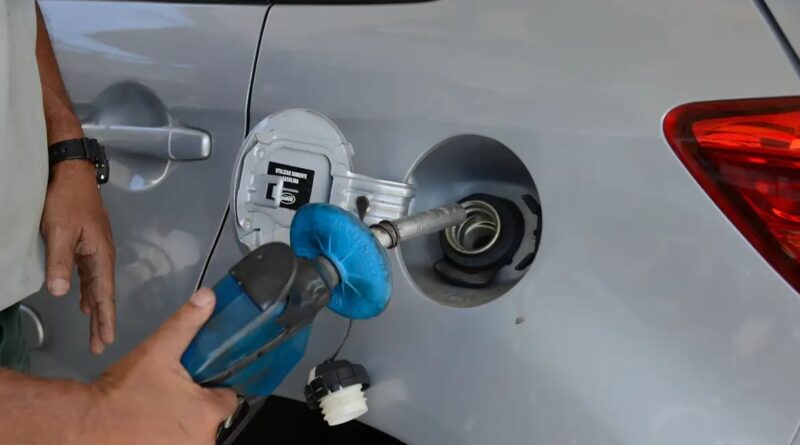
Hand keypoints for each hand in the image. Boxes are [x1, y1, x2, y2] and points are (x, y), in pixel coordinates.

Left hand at [40, 159, 114, 353]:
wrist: (72, 172)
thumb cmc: (66, 201)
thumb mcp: (59, 232)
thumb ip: (60, 263)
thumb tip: (59, 294)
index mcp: (101, 255)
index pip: (104, 294)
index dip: (105, 318)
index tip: (106, 340)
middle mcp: (103, 255)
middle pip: (104, 294)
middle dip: (102, 320)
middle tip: (100, 345)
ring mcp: (96, 249)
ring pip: (97, 286)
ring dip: (96, 308)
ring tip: (95, 330)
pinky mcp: (88, 243)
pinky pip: (90, 275)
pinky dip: (88, 292)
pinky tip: (82, 301)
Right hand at [84, 289, 237, 444]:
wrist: (85, 424)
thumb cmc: (123, 390)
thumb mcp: (158, 349)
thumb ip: (186, 322)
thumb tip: (208, 297)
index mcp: (208, 412)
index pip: (228, 399)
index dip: (214, 388)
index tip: (198, 383)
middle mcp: (202, 440)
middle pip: (212, 419)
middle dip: (197, 407)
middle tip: (173, 396)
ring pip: (195, 436)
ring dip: (183, 425)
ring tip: (160, 410)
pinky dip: (169, 440)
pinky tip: (152, 428)